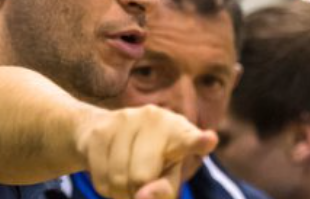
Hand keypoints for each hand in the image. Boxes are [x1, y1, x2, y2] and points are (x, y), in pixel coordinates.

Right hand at [76, 104, 216, 198]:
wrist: (105, 132)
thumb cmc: (149, 160)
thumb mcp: (166, 177)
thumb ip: (164, 191)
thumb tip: (142, 196)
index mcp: (179, 131)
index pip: (190, 139)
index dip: (199, 142)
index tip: (208, 140)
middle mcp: (154, 118)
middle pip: (142, 178)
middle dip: (137, 192)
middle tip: (140, 182)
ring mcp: (125, 119)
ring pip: (118, 179)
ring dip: (120, 192)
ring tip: (126, 177)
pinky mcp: (100, 129)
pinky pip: (100, 178)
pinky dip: (105, 187)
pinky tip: (109, 171)